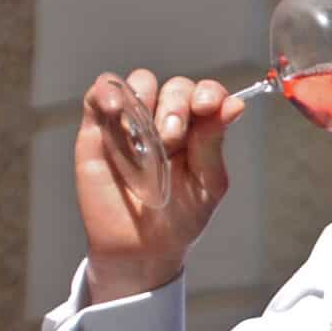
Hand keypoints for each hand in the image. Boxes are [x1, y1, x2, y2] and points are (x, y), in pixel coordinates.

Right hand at [78, 70, 245, 304]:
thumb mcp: (207, 183)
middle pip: (176, 87)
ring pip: (139, 83)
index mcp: (199, 130)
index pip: (206, 94)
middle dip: (177, 107)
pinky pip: (99, 96)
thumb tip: (234, 105)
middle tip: (172, 140)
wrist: (140, 248)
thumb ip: (213, 143)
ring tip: (144, 135)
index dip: (209, 92)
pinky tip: (115, 107)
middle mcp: (167, 120)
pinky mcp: (98, 130)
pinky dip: (108, 92)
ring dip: (145, 99)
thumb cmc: (180, 216)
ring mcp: (132, 122)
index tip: (207, 106)